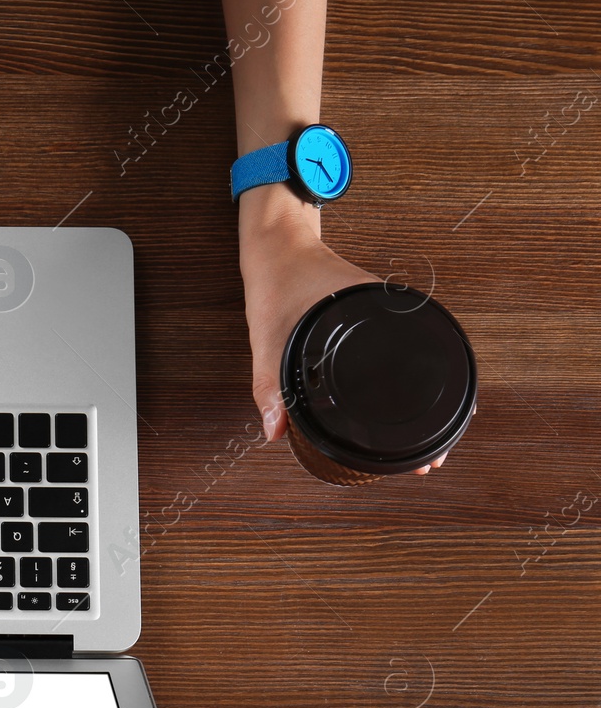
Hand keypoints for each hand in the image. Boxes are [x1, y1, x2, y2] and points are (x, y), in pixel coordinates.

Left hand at [238, 187, 445, 472]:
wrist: (277, 246)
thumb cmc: (278, 282)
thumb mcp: (269, 339)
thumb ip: (269, 386)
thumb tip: (275, 430)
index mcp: (379, 311)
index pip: (429, 369)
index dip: (438, 416)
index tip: (437, 449)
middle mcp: (391, 315)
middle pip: (428, 376)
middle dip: (434, 422)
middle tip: (431, 461)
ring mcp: (385, 317)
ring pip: (417, 368)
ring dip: (422, 406)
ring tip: (423, 446)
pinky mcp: (374, 319)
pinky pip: (399, 356)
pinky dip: (403, 384)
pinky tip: (400, 410)